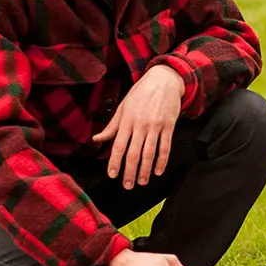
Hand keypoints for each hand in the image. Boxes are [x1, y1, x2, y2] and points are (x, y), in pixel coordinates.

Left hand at [93, 66, 184, 188]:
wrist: (164, 80)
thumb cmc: (141, 93)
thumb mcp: (123, 107)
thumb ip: (111, 126)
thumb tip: (96, 139)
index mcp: (126, 120)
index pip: (118, 145)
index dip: (114, 162)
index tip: (112, 175)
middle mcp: (140, 124)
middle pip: (133, 153)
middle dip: (129, 172)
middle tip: (127, 185)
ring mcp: (155, 126)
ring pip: (149, 153)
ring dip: (145, 170)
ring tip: (142, 182)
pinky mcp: (168, 126)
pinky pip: (165, 147)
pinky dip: (162, 161)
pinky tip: (158, 171)